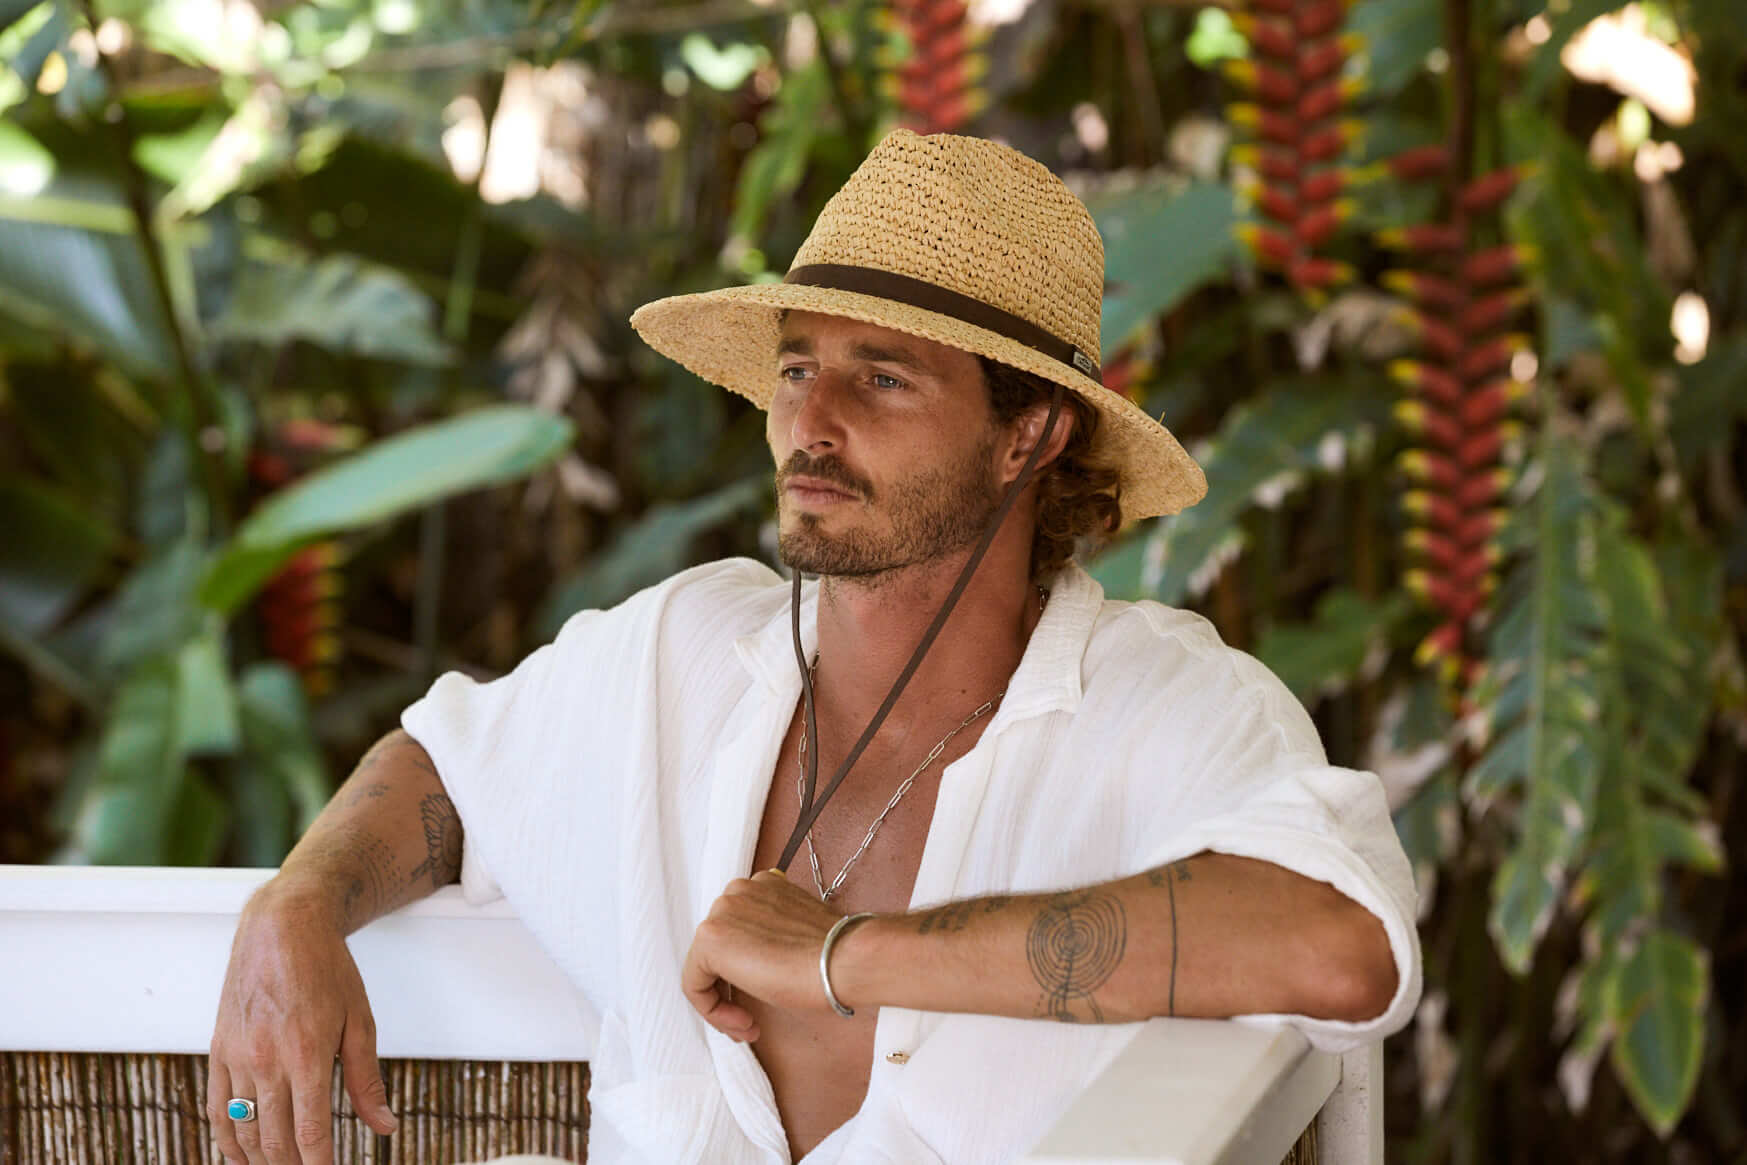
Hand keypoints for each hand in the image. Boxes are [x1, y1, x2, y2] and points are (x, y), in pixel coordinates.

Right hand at [206, 883, 398, 1164]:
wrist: (281, 927)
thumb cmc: (327, 969)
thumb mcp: (359, 1021)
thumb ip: (367, 1080)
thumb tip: (383, 1127)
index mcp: (307, 1055)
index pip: (311, 1134)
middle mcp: (267, 1061)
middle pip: (275, 1141)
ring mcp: (238, 1057)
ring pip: (244, 1131)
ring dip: (261, 1161)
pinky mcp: (219, 1050)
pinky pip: (217, 1109)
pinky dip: (227, 1142)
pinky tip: (241, 1159)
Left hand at [682, 870, 859, 1040]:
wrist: (842, 958)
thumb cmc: (833, 956)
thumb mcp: (796, 936)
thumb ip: (772, 936)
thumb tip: (762, 960)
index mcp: (763, 885)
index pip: (739, 932)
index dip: (747, 971)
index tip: (764, 995)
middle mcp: (737, 890)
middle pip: (718, 951)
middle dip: (732, 989)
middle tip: (751, 1019)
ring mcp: (722, 911)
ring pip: (703, 968)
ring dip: (724, 1003)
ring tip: (749, 1026)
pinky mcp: (710, 938)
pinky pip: (695, 984)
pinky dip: (713, 1011)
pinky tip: (744, 1023)